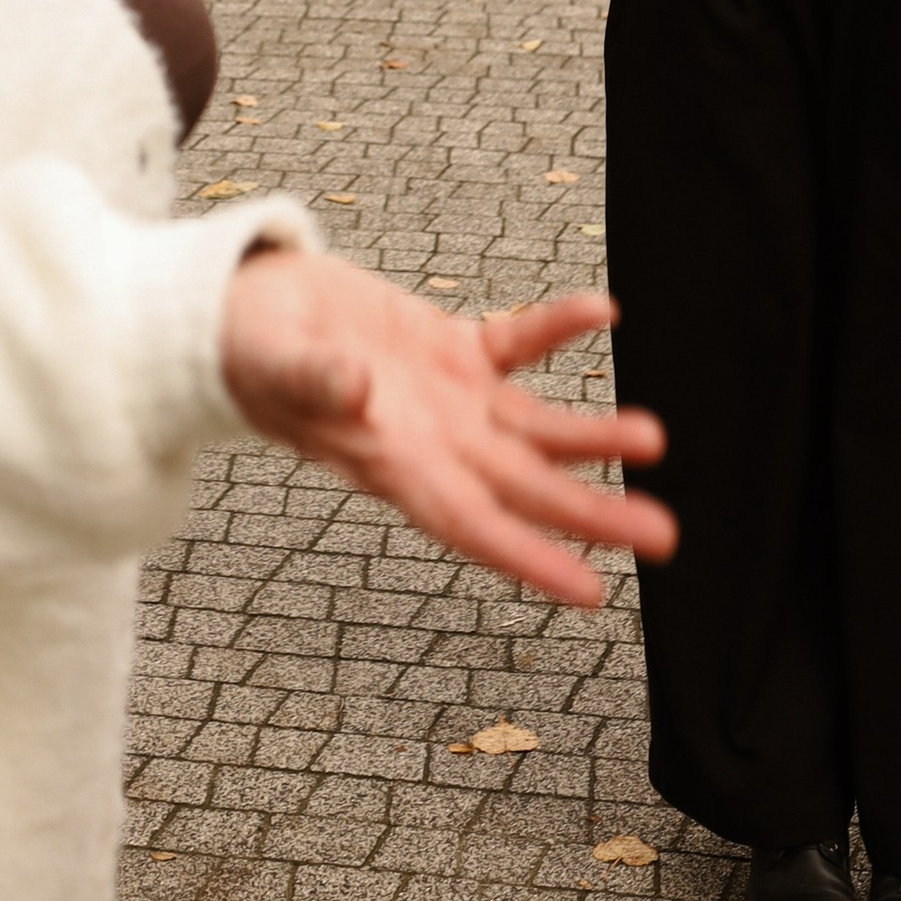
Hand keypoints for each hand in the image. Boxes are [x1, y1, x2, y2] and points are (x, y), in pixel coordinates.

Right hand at [219, 247, 672, 606]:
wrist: (238, 311)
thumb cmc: (242, 352)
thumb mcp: (271, 363)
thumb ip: (315, 381)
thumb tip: (359, 391)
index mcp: (389, 461)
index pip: (469, 523)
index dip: (528, 557)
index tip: (591, 590)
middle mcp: (431, 443)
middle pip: (525, 489)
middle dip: (593, 513)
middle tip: (663, 534)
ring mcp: (446, 399)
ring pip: (536, 428)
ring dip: (593, 436)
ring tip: (653, 438)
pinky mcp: (449, 348)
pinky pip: (516, 344)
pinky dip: (558, 328)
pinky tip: (601, 310)